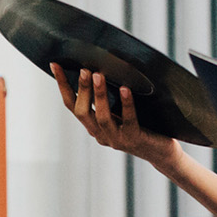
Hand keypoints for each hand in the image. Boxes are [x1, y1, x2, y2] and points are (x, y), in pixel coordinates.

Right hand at [52, 63, 181, 168]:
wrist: (161, 152)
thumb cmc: (141, 126)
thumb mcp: (119, 111)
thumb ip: (108, 98)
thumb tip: (99, 67)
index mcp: (93, 126)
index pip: (72, 105)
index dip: (62, 85)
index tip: (55, 64)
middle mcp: (101, 134)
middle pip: (83, 112)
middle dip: (82, 89)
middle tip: (84, 69)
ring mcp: (117, 139)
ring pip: (102, 117)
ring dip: (99, 95)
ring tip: (99, 75)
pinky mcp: (134, 139)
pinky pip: (128, 120)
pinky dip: (126, 103)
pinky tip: (124, 89)